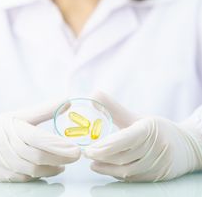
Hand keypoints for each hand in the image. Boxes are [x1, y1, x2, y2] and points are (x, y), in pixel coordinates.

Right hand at [0, 100, 80, 181]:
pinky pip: (22, 178)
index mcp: (13, 128)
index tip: (76, 148)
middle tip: (77, 155)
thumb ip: (44, 110)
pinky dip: (38, 175)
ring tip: (64, 164)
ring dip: (51, 168)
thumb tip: (67, 101)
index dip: (58, 145)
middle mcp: (6, 147)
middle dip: (60, 158)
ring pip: (31, 170)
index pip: (38, 138)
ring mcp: (1, 163)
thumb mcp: (19, 114)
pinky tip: (48, 169)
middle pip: (37, 157)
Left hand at [84, 91, 201, 181]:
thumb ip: (114, 108)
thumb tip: (93, 94)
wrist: (185, 146)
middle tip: (87, 153)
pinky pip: (134, 178)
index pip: (126, 138)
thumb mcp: (138, 117)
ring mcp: (158, 164)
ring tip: (93, 162)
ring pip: (128, 170)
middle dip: (103, 156)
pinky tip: (107, 169)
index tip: (90, 147)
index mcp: (150, 129)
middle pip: (124, 156)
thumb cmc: (157, 129)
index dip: (106, 145)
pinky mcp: (158, 176)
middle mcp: (156, 147)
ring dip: (108, 168)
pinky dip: (118, 174)